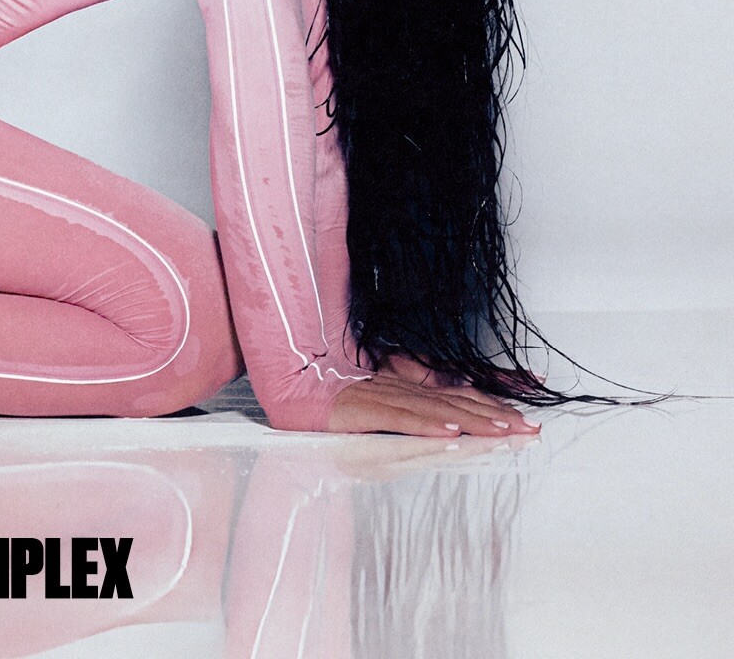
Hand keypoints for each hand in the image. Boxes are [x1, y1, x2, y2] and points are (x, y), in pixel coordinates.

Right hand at [326, 352, 540, 437]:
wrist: (289, 390)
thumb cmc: (334, 406)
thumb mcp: (379, 409)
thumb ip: (411, 418)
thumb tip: (451, 431)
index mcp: (408, 385)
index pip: (459, 393)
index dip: (494, 399)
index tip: (527, 410)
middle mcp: (400, 386)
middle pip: (456, 401)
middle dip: (497, 416)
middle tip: (531, 429)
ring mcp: (381, 394)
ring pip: (435, 409)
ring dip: (473, 422)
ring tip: (504, 432)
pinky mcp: (361, 407)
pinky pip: (399, 418)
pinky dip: (426, 426)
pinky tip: (450, 435)